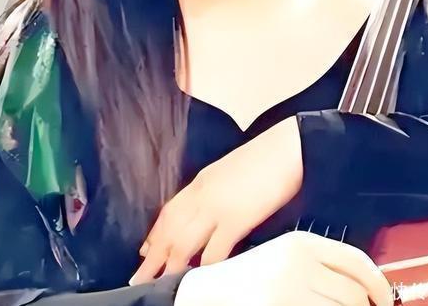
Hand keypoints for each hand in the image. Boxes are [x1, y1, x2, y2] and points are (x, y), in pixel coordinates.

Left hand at [130, 116, 303, 284]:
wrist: (287, 146)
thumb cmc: (266, 156)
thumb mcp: (231, 170)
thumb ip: (217, 188)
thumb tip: (212, 210)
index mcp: (202, 180)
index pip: (171, 210)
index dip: (156, 232)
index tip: (146, 249)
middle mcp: (203, 193)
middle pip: (170, 229)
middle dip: (154, 255)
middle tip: (139, 275)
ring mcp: (217, 207)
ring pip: (183, 242)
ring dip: (170, 265)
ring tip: (158, 282)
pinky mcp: (236, 219)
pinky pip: (214, 250)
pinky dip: (204, 267)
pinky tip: (197, 277)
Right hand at [173, 230, 393, 305]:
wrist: (205, 294)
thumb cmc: (247, 279)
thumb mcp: (283, 259)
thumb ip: (318, 265)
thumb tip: (361, 290)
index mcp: (301, 243)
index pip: (356, 261)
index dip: (378, 285)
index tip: (385, 301)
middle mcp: (300, 264)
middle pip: (356, 293)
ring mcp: (292, 291)